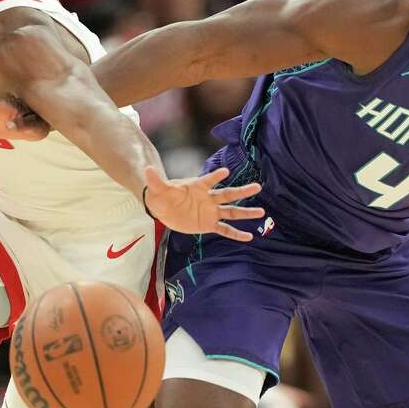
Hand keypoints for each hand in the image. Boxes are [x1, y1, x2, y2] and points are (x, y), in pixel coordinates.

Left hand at [143, 167, 264, 241]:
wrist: (165, 208)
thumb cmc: (164, 196)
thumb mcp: (158, 189)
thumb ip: (155, 181)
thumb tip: (146, 169)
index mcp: (198, 186)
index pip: (209, 180)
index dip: (216, 176)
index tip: (226, 172)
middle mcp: (208, 198)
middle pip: (228, 194)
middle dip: (242, 191)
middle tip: (257, 186)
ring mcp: (211, 211)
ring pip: (231, 211)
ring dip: (246, 213)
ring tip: (262, 212)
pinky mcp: (209, 224)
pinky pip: (225, 229)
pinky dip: (236, 234)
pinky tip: (249, 237)